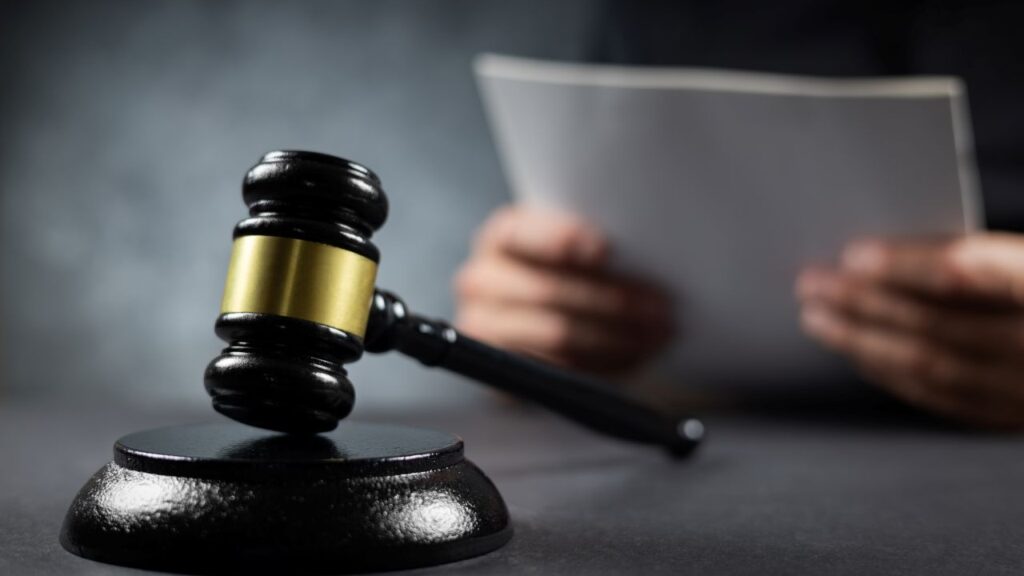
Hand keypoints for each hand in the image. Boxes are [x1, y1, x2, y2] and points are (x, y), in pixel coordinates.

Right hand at [454, 205, 673, 374]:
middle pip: (548, 290)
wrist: (550, 323)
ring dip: (615, 336)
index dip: (564, 239)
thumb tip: (642, 251)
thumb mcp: (581, 251)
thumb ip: (596, 246)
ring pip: (556, 333)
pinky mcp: (498, 370)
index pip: (523, 233)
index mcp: (502, 235)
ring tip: (656, 334)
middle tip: (659, 307)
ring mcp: (483, 326)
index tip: (605, 249)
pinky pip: (556, 370)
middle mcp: (481, 278)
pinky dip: (603, 364)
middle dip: (612, 299)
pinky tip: (633, 356)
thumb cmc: (575, 276)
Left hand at [797, 232, 1023, 428]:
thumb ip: (983, 257)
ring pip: (930, 367)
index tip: (854, 254)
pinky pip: (944, 398)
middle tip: (811, 284)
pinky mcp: (1018, 416)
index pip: (969, 272)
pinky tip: (860, 354)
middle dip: (862, 304)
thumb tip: (887, 255)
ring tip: (817, 318)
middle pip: (935, 324)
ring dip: (862, 341)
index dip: (906, 264)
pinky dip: (894, 374)